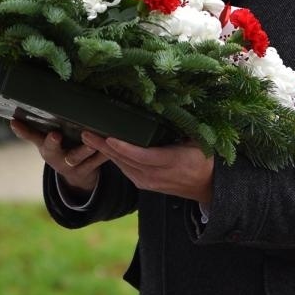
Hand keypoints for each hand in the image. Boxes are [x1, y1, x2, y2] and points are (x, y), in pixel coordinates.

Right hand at [10, 119, 106, 193]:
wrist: (76, 177)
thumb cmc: (59, 151)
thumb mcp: (43, 143)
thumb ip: (30, 132)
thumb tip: (12, 118)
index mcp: (46, 149)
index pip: (33, 138)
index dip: (25, 132)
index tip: (15, 122)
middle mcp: (58, 158)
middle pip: (53, 150)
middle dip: (53, 143)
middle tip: (55, 135)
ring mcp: (74, 165)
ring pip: (79, 156)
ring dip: (85, 147)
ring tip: (91, 138)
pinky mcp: (90, 169)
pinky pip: (98, 161)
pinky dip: (105, 152)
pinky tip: (113, 143)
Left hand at [80, 132, 214, 203]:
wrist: (208, 187)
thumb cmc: (204, 159)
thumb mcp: (199, 142)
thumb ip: (182, 129)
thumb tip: (168, 106)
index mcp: (173, 162)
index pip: (144, 156)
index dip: (125, 147)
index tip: (109, 137)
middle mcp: (158, 175)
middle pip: (126, 160)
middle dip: (104, 146)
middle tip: (86, 132)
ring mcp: (150, 182)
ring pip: (122, 166)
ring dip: (104, 152)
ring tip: (88, 137)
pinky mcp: (146, 185)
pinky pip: (126, 171)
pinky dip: (114, 159)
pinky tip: (104, 149)